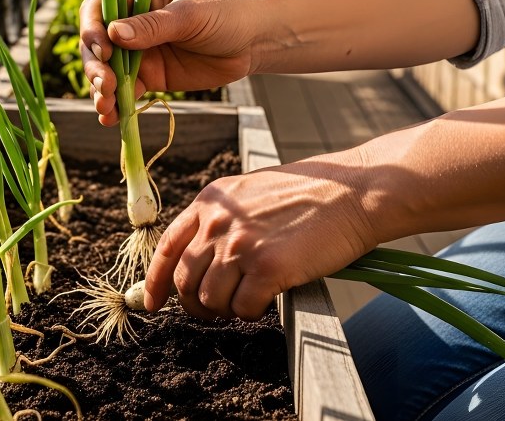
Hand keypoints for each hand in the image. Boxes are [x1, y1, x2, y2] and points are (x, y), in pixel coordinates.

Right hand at [80, 0, 259, 125]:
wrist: (253, 42)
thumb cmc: (226, 14)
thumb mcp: (190, 16)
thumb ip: (154, 25)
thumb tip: (114, 33)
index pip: (99, 8)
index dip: (92, 28)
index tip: (103, 50)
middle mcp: (132, 24)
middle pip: (97, 44)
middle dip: (95, 67)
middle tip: (105, 86)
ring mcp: (140, 52)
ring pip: (107, 71)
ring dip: (100, 90)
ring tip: (105, 107)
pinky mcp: (151, 77)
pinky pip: (126, 91)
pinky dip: (116, 106)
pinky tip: (111, 119)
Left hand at [141, 151, 380, 319]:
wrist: (352, 192)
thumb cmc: (309, 194)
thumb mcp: (250, 193)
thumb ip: (222, 219)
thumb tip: (201, 259)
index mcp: (210, 202)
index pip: (167, 248)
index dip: (155, 282)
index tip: (151, 303)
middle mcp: (219, 222)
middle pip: (185, 280)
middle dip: (195, 305)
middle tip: (214, 311)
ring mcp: (241, 245)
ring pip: (211, 299)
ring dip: (226, 309)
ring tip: (247, 300)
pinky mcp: (268, 268)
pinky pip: (243, 309)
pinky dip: (251, 313)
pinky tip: (267, 300)